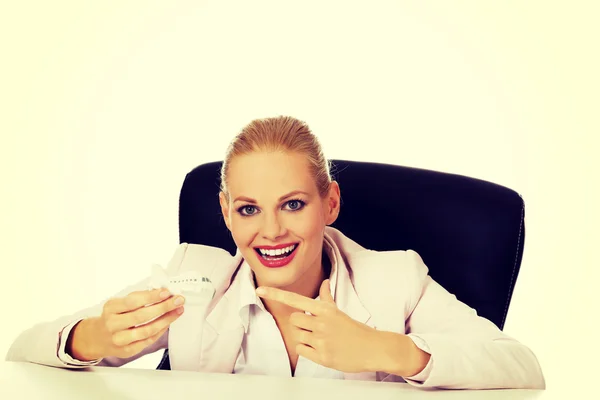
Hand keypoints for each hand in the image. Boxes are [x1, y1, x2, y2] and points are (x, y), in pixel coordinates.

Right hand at [68, 289, 184, 360]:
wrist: (98, 337)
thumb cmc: (114, 316)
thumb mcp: (120, 303)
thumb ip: (139, 298)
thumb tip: (162, 292)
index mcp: (111, 308)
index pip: (133, 301)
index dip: (151, 297)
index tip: (166, 292)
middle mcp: (113, 324)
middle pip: (142, 316)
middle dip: (164, 307)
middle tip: (178, 300)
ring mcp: (119, 339)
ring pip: (147, 330)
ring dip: (166, 319)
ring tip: (178, 311)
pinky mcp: (127, 350)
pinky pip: (148, 340)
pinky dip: (161, 330)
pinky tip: (168, 322)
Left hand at [256, 280, 378, 372]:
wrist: (372, 348)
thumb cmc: (354, 329)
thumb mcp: (339, 311)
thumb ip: (327, 298)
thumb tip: (324, 282)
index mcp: (324, 310)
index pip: (295, 300)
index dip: (276, 294)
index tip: (260, 290)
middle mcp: (321, 323)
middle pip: (293, 320)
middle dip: (301, 325)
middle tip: (314, 329)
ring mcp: (321, 340)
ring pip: (296, 336)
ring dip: (304, 338)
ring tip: (320, 340)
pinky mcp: (322, 357)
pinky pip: (301, 350)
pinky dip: (307, 350)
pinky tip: (320, 349)